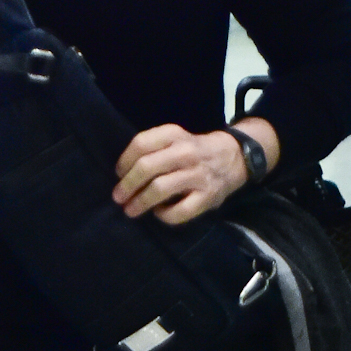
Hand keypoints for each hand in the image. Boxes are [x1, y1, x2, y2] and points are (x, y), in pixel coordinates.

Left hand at [113, 120, 278, 226]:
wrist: (232, 157)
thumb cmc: (194, 150)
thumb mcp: (175, 138)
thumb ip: (153, 149)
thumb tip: (122, 174)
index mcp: (174, 134)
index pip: (141, 144)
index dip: (124, 161)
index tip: (118, 174)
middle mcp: (186, 152)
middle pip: (146, 167)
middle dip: (127, 185)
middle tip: (118, 197)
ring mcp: (198, 175)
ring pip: (159, 189)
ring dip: (140, 202)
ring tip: (130, 210)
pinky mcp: (207, 196)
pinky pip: (179, 211)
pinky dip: (164, 215)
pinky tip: (159, 213)